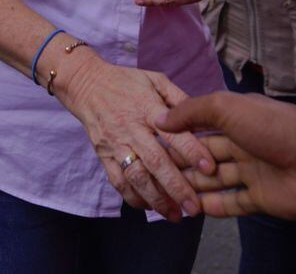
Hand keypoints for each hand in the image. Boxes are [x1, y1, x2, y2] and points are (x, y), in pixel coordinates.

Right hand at [57, 50, 216, 220]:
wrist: (86, 83)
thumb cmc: (126, 82)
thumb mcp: (155, 80)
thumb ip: (179, 99)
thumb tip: (203, 119)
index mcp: (148, 107)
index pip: (173, 133)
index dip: (192, 151)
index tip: (210, 168)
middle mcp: (132, 128)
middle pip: (156, 162)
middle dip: (177, 187)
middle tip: (195, 208)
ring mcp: (115, 143)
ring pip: (136, 177)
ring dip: (156, 199)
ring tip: (175, 215)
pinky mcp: (103, 154)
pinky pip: (117, 181)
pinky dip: (133, 197)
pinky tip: (149, 208)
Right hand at [152, 90, 295, 222]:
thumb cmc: (275, 129)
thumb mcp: (228, 107)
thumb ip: (193, 111)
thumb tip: (160, 118)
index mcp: (239, 117)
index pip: (203, 124)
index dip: (179, 133)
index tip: (152, 140)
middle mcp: (245, 143)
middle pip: (207, 154)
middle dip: (182, 162)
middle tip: (153, 171)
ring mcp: (254, 172)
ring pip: (216, 180)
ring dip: (194, 185)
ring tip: (167, 193)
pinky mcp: (261, 199)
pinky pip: (233, 203)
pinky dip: (214, 206)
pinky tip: (193, 209)